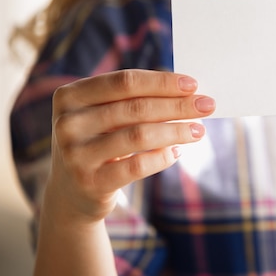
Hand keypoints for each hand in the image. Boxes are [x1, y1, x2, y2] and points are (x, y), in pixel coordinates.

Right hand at [45, 69, 214, 224]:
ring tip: (199, 130)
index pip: (124, 82)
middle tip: (207, 105)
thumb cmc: (98, 142)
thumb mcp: (103, 116)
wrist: (71, 193)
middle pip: (135, 107)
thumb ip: (133, 100)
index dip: (161, 82)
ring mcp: (75, 154)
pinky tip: (178, 152)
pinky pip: (137, 166)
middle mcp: (68, 123)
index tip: (193, 84)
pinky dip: (162, 157)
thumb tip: (186, 92)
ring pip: (139, 136)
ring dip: (176, 131)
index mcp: (70, 96)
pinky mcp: (90, 183)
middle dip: (177, 105)